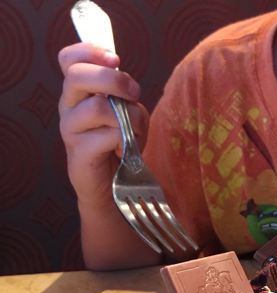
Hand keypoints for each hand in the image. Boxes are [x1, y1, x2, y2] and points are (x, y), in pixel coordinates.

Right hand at [58, 42, 149, 209]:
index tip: (115, 59)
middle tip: (133, 92)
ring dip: (128, 117)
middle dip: (113, 79)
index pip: (69, 60)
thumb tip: (127, 91)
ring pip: (97, 108)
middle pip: (77, 76)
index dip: (89, 51)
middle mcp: (69, 107)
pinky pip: (108, 135)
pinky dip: (126, 140)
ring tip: (135, 130)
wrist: (114, 183)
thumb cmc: (121, 143)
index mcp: (79, 92)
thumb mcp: (130, 113)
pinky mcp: (80, 153)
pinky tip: (126, 150)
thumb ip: (128, 97)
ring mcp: (71, 130)